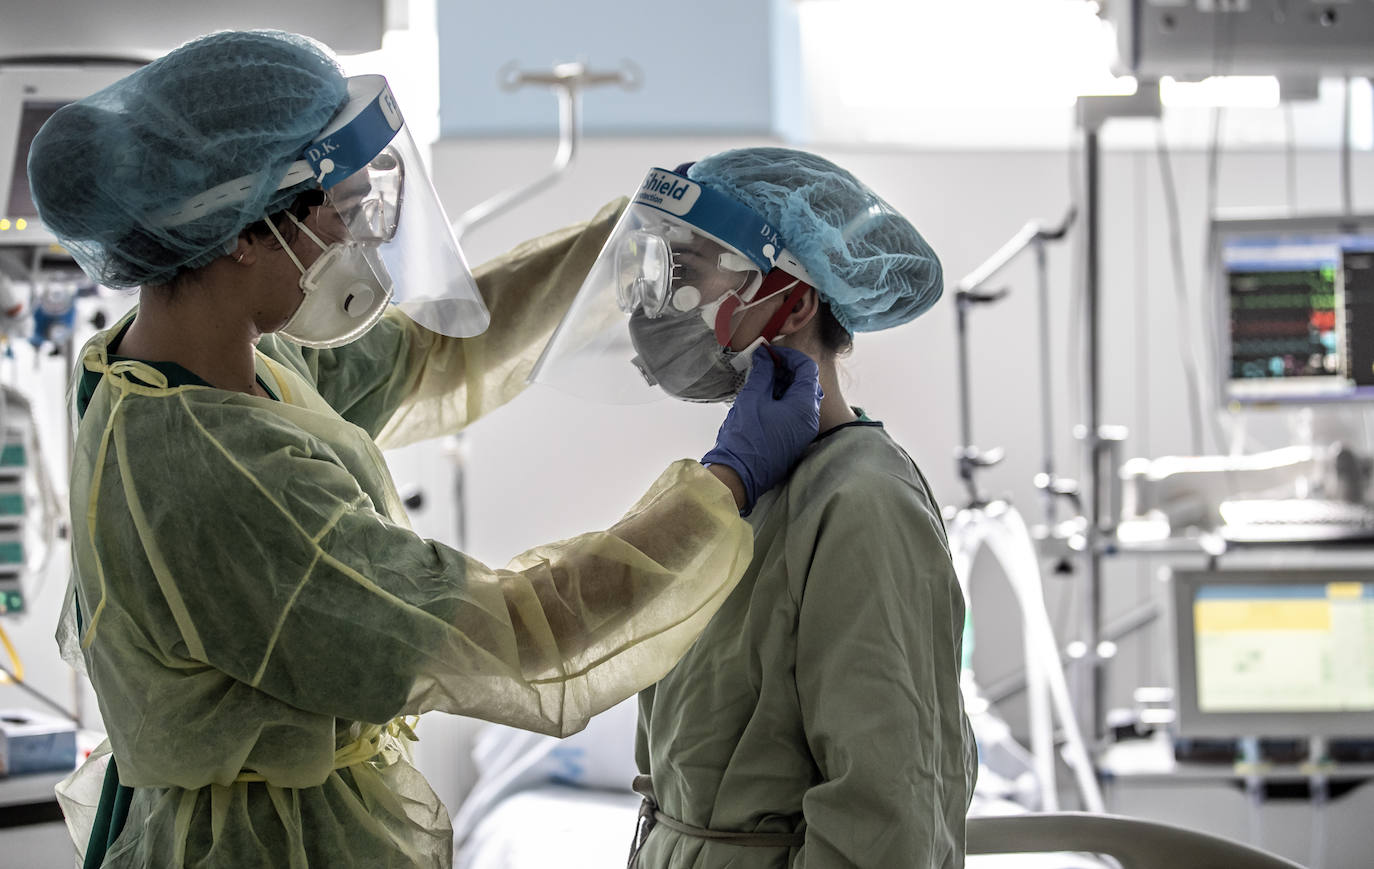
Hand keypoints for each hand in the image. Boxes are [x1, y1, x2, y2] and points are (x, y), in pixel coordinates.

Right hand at [702, 346, 822, 512]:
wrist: (738, 475)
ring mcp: (804, 433)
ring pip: (801, 399)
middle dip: (787, 370)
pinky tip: (764, 398)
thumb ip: (763, 373)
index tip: (770, 353)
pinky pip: (796, 414)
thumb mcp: (753, 397)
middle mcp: (810, 420)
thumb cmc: (745, 437)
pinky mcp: (794, 441)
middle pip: (807, 384)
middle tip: (765, 365)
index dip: (789, 356)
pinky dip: (783, 401)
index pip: (808, 369)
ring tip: (761, 380)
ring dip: (784, 385)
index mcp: (804, 407)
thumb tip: (765, 356)